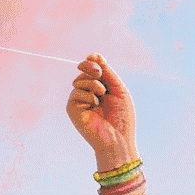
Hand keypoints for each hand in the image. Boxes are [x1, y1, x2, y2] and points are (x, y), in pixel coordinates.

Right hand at [66, 54, 136, 170]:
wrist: (118, 138)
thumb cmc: (122, 117)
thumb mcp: (118, 89)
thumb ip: (107, 73)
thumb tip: (94, 55)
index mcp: (100, 88)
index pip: (91, 68)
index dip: (92, 61)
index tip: (95, 58)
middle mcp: (88, 93)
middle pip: (82, 71)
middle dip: (90, 68)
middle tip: (99, 74)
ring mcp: (79, 101)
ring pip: (79, 81)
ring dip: (93, 84)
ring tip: (101, 95)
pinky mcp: (72, 109)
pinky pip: (76, 93)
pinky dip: (88, 96)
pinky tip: (95, 105)